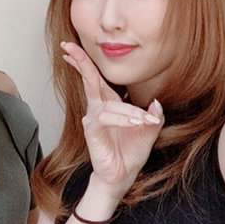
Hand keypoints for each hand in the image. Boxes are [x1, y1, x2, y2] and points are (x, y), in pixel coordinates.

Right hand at [61, 42, 164, 197]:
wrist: (122, 177)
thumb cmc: (130, 153)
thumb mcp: (149, 131)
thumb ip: (154, 115)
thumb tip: (156, 102)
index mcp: (108, 105)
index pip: (96, 79)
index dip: (85, 63)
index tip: (71, 49)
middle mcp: (98, 109)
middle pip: (89, 80)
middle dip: (80, 62)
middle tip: (67, 47)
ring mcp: (93, 120)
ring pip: (109, 104)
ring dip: (129, 111)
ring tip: (145, 121)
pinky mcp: (92, 131)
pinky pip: (105, 118)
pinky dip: (121, 119)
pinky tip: (134, 123)